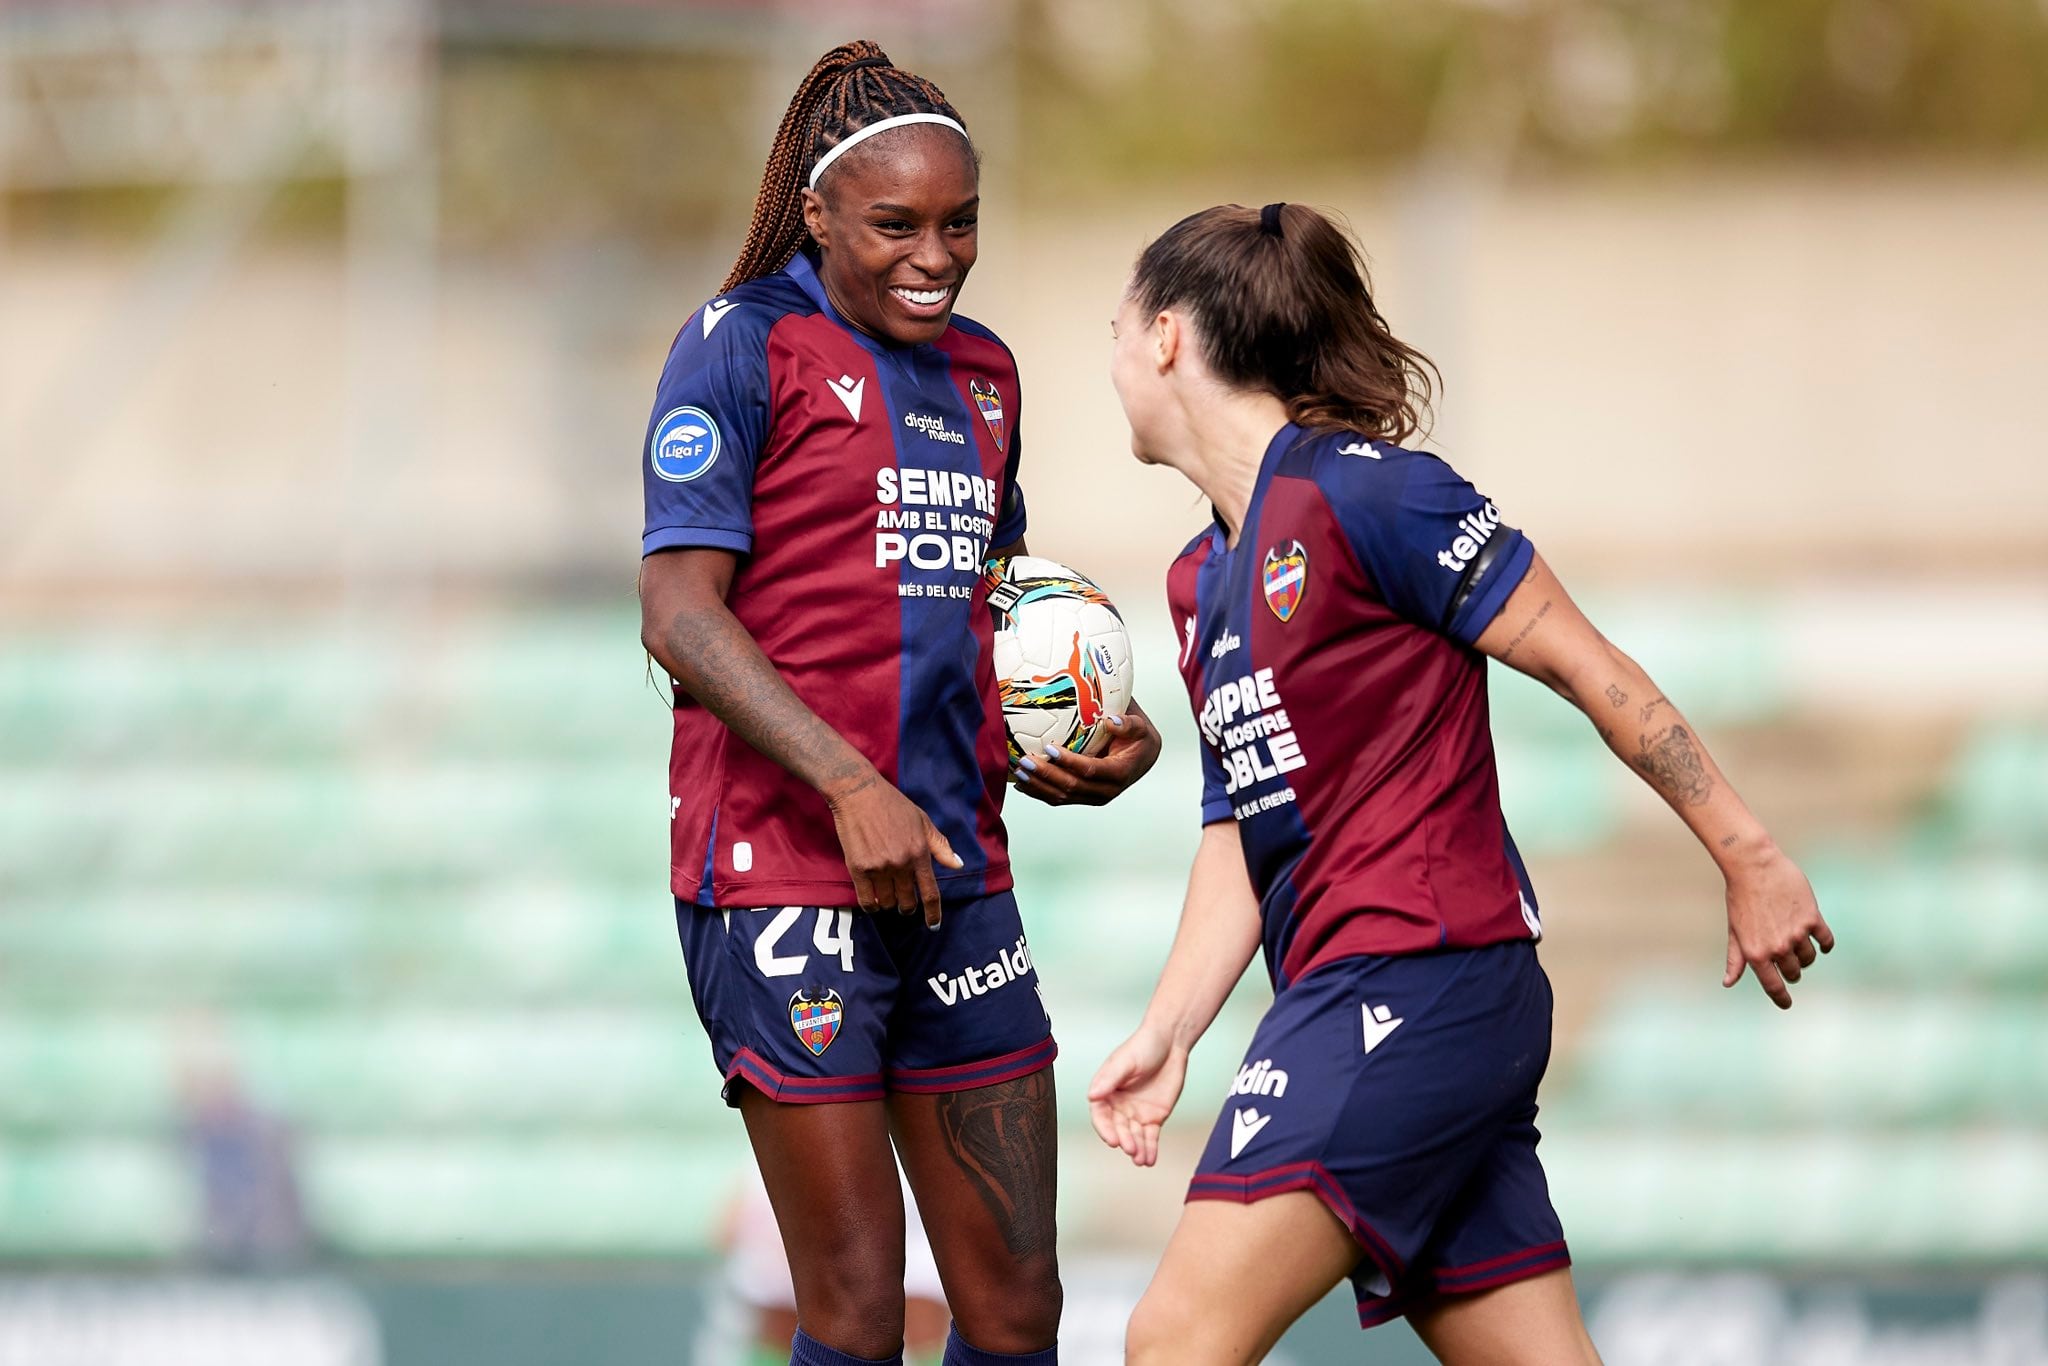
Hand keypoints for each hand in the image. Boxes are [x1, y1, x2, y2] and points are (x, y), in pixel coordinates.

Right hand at [824, 771, 961, 926]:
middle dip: (907, 906)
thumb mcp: (923, 821)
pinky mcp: (858, 868)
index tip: (934, 925)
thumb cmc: (893, 805)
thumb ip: (940, 846)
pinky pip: (866, 900)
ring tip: (887, 894)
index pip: (930, 893)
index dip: (933, 913)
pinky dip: (872, 905)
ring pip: (887, 903)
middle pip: (907, 902)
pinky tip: (873, 901)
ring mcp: (879, 867)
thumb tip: (958, 864)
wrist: (859, 793)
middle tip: (904, 902)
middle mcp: (901, 863)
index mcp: (919, 853)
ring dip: (888, 903)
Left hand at [1010, 709, 1161, 806]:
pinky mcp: (1083, 798)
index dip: (1069, 762)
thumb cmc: (1138, 737)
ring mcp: (1093, 798)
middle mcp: (1106, 791)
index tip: (1050, 749)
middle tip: (1025, 760)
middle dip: (1046, 775)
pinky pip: (1058, 799)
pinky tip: (1021, 783)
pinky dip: (1038, 792)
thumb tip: (1111, 721)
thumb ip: (1129, 723)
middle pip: (1071, 787)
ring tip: (1018, 772)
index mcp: (1119, 773)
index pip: (1090, 771)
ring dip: (1038, 786)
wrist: (1142, 756)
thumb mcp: (1140, 726)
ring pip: (1061, 797)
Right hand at [1086, 1025, 1186, 1167]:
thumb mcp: (1126, 1060)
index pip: (1100, 1115)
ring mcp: (1136, 1113)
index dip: (1105, 1129)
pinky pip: (1150, 1137)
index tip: (1112, 1140)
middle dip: (1124, 1140)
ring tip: (1141, 1159)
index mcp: (1106, 1091)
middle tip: (1131, 1148)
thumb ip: (1110, 1078)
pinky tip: (1150, 1160)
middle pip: (1118, 1128)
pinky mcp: (1153, 1118)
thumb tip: (1092, 1095)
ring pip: (1134, 1136)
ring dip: (1137, 1149)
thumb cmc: (1144, 1045)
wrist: (1171, 1042)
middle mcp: (1118, 1105)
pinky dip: (1150, 1149)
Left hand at [1723, 845, 1833, 1007]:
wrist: (1753, 866)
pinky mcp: (1812, 918)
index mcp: (1755, 953)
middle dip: (1792, 970)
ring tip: (1796, 941)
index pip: (1773, 986)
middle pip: (1794, 972)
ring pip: (1809, 958)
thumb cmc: (1740, 898)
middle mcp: (1777, 947)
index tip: (1786, 1004)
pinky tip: (1819, 940)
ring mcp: (1796, 934)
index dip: (1781, 998)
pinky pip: (1825, 941)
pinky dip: (1824, 944)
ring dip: (1805, 955)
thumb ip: (1735, 959)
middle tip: (1786, 958)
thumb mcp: (1734, 930)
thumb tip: (1728, 983)